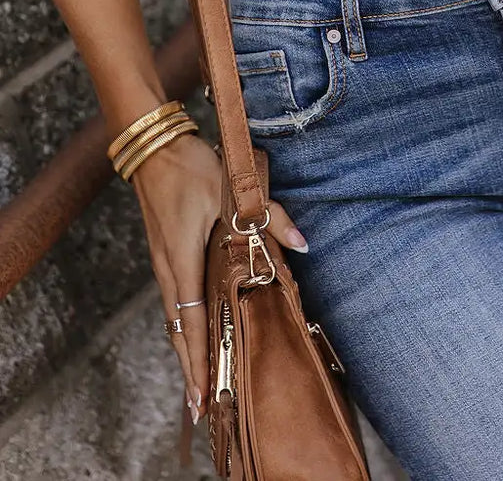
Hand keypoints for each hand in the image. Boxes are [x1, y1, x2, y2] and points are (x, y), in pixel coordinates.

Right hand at [130, 133, 309, 424]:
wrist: (153, 143)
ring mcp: (163, 260)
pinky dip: (181, 324)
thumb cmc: (191, 166)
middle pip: (177, 330)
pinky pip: (174, 299)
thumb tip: (302, 243)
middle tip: (200, 407)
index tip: (201, 397)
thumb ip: (269, 217)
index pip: (189, 323)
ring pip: (174, 316)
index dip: (196, 362)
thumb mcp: (232, 188)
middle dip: (190, 368)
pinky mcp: (164, 251)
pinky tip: (192, 332)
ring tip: (198, 379)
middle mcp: (169, 268)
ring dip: (185, 348)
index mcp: (183, 260)